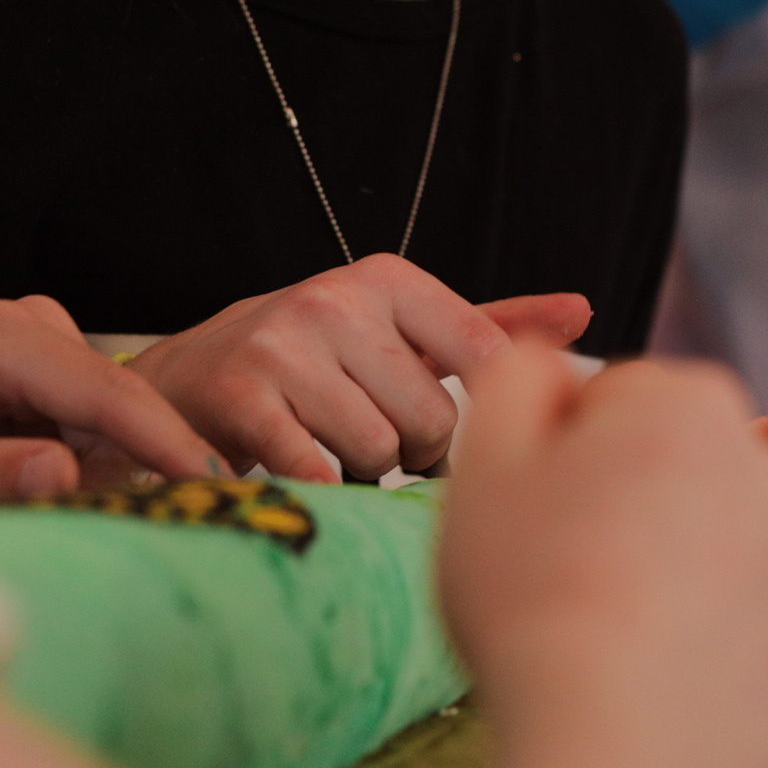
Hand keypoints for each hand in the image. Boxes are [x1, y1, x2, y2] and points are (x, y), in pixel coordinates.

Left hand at [0, 296, 228, 503]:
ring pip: (112, 412)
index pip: (104, 389)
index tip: (215, 484)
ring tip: (136, 516)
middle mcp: (25, 327)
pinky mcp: (40, 373)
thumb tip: (61, 474)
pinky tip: (97, 500)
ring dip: (125, 465)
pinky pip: (93, 421)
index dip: (164, 439)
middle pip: (120, 396)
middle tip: (198, 517)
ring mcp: (37, 345)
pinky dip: (102, 463)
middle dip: (156, 455)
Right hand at [126, 254, 587, 481]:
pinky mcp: (239, 396)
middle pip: (432, 419)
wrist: (184, 382)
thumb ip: (492, 325)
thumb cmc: (314, 363)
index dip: (471, 415)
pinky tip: (300, 472)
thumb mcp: (401, 331)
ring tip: (331, 451)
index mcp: (387, 278)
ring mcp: (283, 344)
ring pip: (378, 451)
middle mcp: (336, 299)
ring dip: (363, 473)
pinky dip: (319, 489)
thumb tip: (583, 309)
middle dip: (412, 451)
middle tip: (373, 441)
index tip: (440, 426)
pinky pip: (318, 471)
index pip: (482, 357)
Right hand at [440, 343, 767, 767]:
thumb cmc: (539, 603)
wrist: (621, 764)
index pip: (613, 398)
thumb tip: (547, 367)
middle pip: (669, 473)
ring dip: (660, 582)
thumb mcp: (484, 462)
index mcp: (695, 406)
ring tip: (597, 645)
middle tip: (556, 576)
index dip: (556, 452)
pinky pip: (737, 645)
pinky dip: (698, 663)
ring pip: (707, 557)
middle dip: (618, 509)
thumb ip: (512, 379)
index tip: (531, 510)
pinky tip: (644, 696)